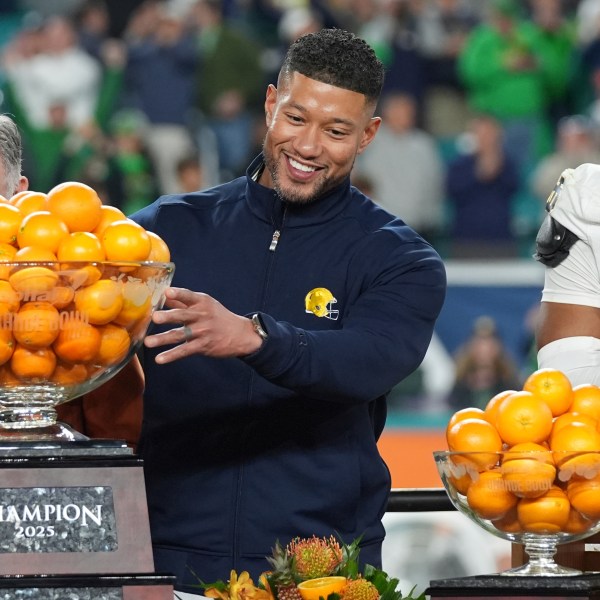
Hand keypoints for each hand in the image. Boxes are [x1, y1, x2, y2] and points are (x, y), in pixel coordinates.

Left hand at [144, 287, 262, 363]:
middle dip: (169, 316)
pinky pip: (184, 351)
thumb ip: (183, 301)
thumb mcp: (205, 305)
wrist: (240, 335)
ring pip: (180, 335)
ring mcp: (202, 332)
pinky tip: (159, 359)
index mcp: (202, 302)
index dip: (178, 294)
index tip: (168, 292)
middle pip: (183, 315)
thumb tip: (163, 296)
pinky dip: (171, 355)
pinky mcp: (203, 346)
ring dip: (163, 339)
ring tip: (148, 342)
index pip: (188, 296)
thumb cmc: (218, 317)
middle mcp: (202, 316)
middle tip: (155, 317)